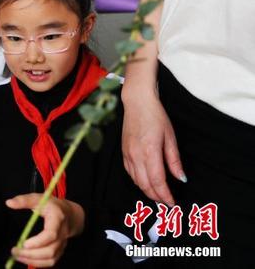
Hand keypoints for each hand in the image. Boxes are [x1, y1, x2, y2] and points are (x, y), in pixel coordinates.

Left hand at [7, 194, 84, 267]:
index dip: (38, 242)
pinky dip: (38, 263)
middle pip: (50, 251)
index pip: (51, 234)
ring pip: (51, 259)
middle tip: (15, 251)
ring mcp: (62, 244)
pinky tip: (25, 259)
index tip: (24, 244)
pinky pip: (50, 262)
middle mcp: (62, 234)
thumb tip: (9, 203)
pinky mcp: (59, 251)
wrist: (69, 214)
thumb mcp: (38, 198)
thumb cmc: (51, 205)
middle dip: (31, 254)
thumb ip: (24, 200)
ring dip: (33, 261)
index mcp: (57, 219)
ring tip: (17, 256)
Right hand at [121, 90, 184, 206]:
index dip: (165, 195)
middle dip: (156, 197)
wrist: (137, 103)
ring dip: (147, 191)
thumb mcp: (170, 137)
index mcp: (150, 152)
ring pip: (136, 181)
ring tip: (158, 195)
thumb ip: (174, 160)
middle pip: (145, 184)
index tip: (173, 203)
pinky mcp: (124, 151)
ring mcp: (128, 154)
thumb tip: (181, 178)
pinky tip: (146, 182)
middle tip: (167, 203)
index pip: (157, 181)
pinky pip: (130, 172)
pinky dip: (138, 181)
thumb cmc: (156, 117)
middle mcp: (136, 155)